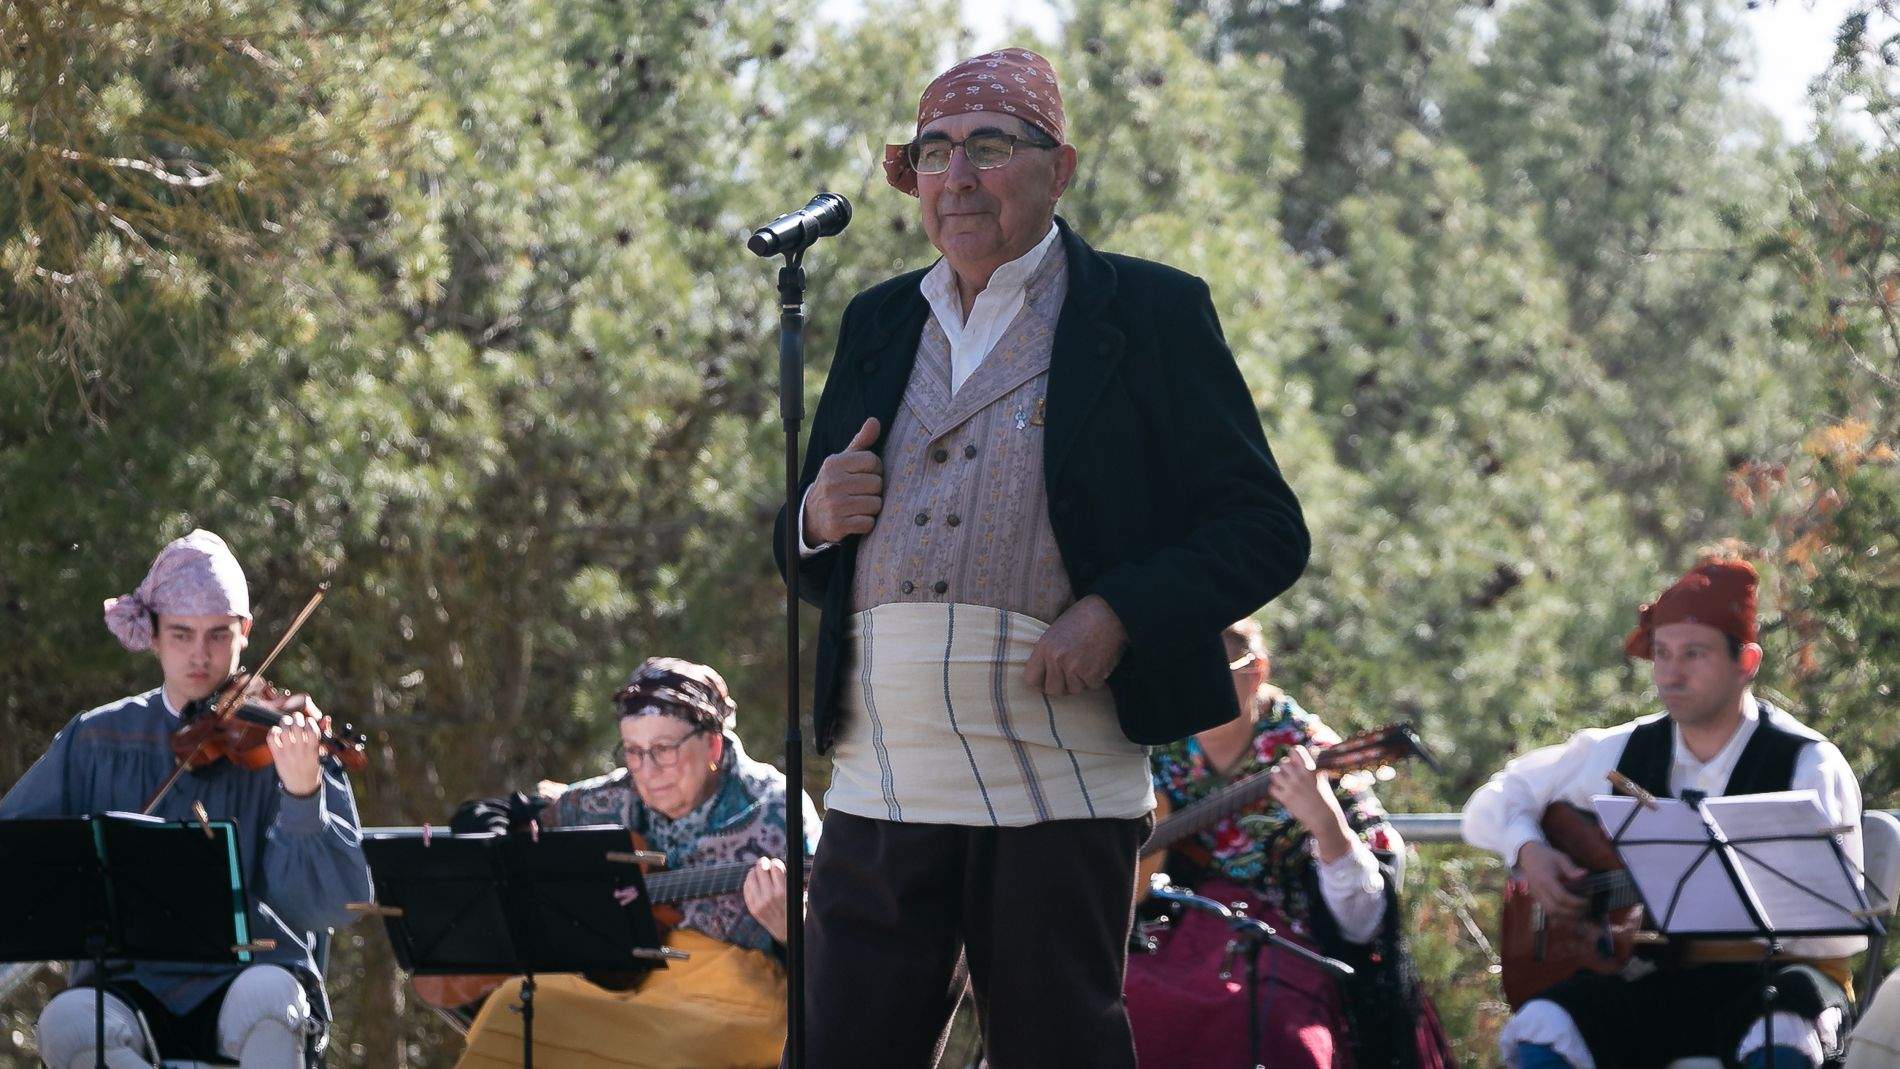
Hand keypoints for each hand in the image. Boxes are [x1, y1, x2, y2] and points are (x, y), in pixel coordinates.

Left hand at [267, 707, 323, 798]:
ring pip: (283, 730)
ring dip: (285, 722)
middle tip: (296, 718)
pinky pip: (271, 738)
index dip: (310, 721)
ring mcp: (287, 753)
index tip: (309, 721)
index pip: (311, 729)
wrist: (301, 786)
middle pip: (296, 726)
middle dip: (296, 717)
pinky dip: (273, 731)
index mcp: (313, 749)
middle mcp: (300, 750)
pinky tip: (277, 731)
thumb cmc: (313, 765)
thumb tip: (326, 718)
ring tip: (287, 723)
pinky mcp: (277, 756)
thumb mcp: (321, 751)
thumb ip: (323, 734)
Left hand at [742, 857, 789, 943]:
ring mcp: (758, 903)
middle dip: (763, 864)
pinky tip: (754, 882)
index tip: (776, 864)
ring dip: (755, 872)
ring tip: (759, 872)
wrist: (787, 932)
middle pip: (761, 869)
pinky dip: (749, 882)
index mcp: (783, 892)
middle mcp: (769, 897)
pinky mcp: (752, 908)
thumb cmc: (794, 909)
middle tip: (765, 863)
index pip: (775, 866)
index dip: (775, 863)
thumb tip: (775, 863)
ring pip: (751, 877)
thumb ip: (787, 879)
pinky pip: (746, 888)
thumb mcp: (797, 894)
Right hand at [804, 418, 883, 544]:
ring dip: (872, 508)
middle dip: (874, 490)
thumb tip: (874, 421)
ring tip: (859, 506)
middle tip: (862, 493)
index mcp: (834, 464)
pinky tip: (855, 519)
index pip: (872, 461)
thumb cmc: (836, 483)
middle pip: (876, 483)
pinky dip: (866, 523)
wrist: (813, 515)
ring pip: (875, 504)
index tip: (866, 474)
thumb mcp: (844, 461)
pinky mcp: (837, 525)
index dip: (875, 469)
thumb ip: (861, 442)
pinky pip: (868, 523)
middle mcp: (832, 483)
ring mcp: (834, 505)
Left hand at [1023, 595, 1127, 696]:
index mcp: (1043, 648)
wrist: (1109, 613)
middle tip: (1073, 675)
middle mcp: (1055, 659)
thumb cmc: (1083, 618)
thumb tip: (1044, 674)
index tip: (1048, 682)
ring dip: (1082, 681)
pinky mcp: (1091, 674)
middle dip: (1063, 686)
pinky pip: (1092, 686)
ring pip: (1074, 690)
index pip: (1031, 679)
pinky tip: (1100, 662)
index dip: (1040, 683)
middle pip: (1052, 690)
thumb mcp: (1055, 631)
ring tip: (1089, 662)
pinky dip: (1098, 679)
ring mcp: (1073, 668)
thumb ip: (1048, 653)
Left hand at [1267, 745, 1353, 862]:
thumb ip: (1316, 771)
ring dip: (1277, 777)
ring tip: (1282, 782)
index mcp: (1310, 770)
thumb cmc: (1326, 801)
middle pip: (1283, 762)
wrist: (1324, 819)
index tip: (1294, 760)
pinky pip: (1272, 788)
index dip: (1293, 754)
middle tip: (1288, 776)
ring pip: (1274, 773)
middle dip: (1284, 768)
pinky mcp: (1285, 799)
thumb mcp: (1323, 782)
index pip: (1295, 750)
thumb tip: (1314, 761)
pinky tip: (1281, 793)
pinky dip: (1275, 790)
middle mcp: (1300, 776)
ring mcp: (1291, 787)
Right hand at [1515, 840, 1587, 921]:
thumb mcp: (1560, 858)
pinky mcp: (1537, 899)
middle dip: (1572, 913)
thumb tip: (1585, 874)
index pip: (1561, 896)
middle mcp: (1539, 890)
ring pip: (1550, 913)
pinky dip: (1560, 917)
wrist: (1528, 856)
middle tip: (1585, 909)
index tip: (1587, 901)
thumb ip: (1572, 868)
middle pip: (1555, 909)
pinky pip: (1548, 912)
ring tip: (1580, 914)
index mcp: (1545, 879)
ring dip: (1566, 917)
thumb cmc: (1546, 856)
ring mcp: (1536, 895)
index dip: (1575, 902)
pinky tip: (1570, 915)